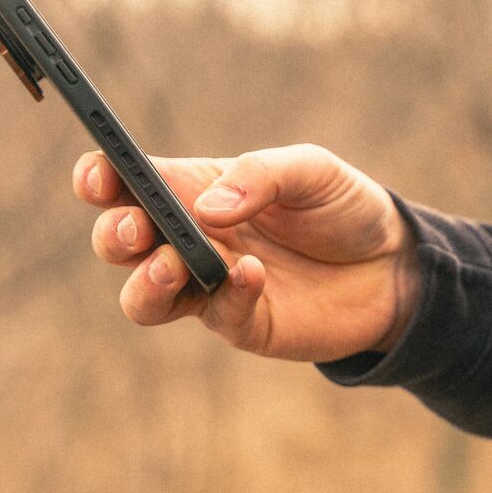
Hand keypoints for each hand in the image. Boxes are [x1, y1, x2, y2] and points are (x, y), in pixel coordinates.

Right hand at [73, 143, 419, 361]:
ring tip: (176, 265)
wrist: (393, 264)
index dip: (100, 178)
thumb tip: (207, 207)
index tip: (98, 176)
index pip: (127, 183)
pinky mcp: (242, 322)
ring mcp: (209, 285)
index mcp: (193, 188)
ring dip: (146, 283)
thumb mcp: (311, 170)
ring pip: (143, 297)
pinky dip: (228, 293)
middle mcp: (190, 238)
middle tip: (137, 229)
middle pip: (118, 242)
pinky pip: (216, 314)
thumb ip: (260, 176)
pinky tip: (254, 273)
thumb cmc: (342, 207)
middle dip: (113, 235)